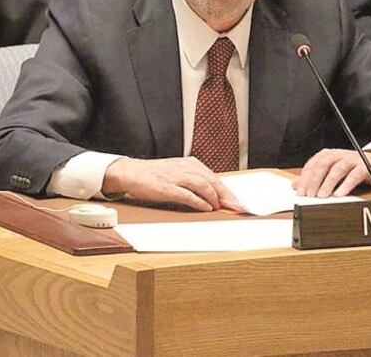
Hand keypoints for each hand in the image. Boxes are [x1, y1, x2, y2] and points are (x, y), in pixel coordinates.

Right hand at [101, 157, 242, 211]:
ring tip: (219, 208)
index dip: (227, 190)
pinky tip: (205, 208)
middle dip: (226, 195)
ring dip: (214, 197)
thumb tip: (213, 196)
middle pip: (212, 180)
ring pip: (203, 185)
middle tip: (236, 206)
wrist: (132, 172)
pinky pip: (187, 194)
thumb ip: (194, 181)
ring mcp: (176, 177)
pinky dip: (199, 202)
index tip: (237, 202)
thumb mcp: (177, 172)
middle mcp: (185, 167)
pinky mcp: (167, 187)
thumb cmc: (155, 175)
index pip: (214, 177)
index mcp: (190, 163)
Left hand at [293, 149, 370, 197]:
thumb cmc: (349, 168)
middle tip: (309, 194)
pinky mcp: (364, 167)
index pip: (312, 165)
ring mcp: (351, 160)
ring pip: (337, 169)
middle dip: (314, 180)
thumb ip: (313, 177)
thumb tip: (295, 185)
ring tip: (322, 195)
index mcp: (327, 155)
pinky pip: (354, 175)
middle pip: (323, 165)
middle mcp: (338, 155)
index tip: (299, 191)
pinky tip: (340, 193)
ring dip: (328, 183)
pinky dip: (346, 184)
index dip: (304, 178)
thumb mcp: (329, 172)